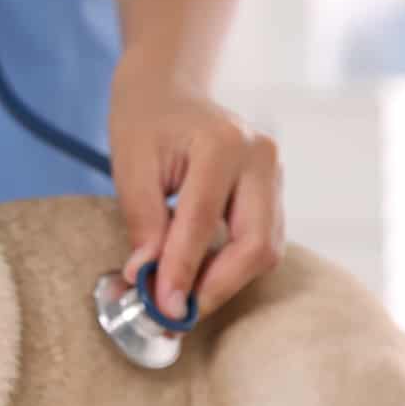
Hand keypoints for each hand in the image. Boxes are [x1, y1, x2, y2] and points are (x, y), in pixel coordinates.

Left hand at [108, 69, 284, 321]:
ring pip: (266, 249)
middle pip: (255, 243)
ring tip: (183, 298)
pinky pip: (263, 241)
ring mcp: (274, 174)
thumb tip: (145, 278)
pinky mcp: (274, 191)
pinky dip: (232, 267)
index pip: (203, 221)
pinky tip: (199, 276)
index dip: (182, 271)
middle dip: (217, 287)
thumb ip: (142, 221)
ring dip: (225, 282)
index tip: (162, 309)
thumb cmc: (145, 123)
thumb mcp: (130, 165)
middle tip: (178, 314)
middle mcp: (260, 158)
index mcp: (222, 143)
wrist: (169, 90)